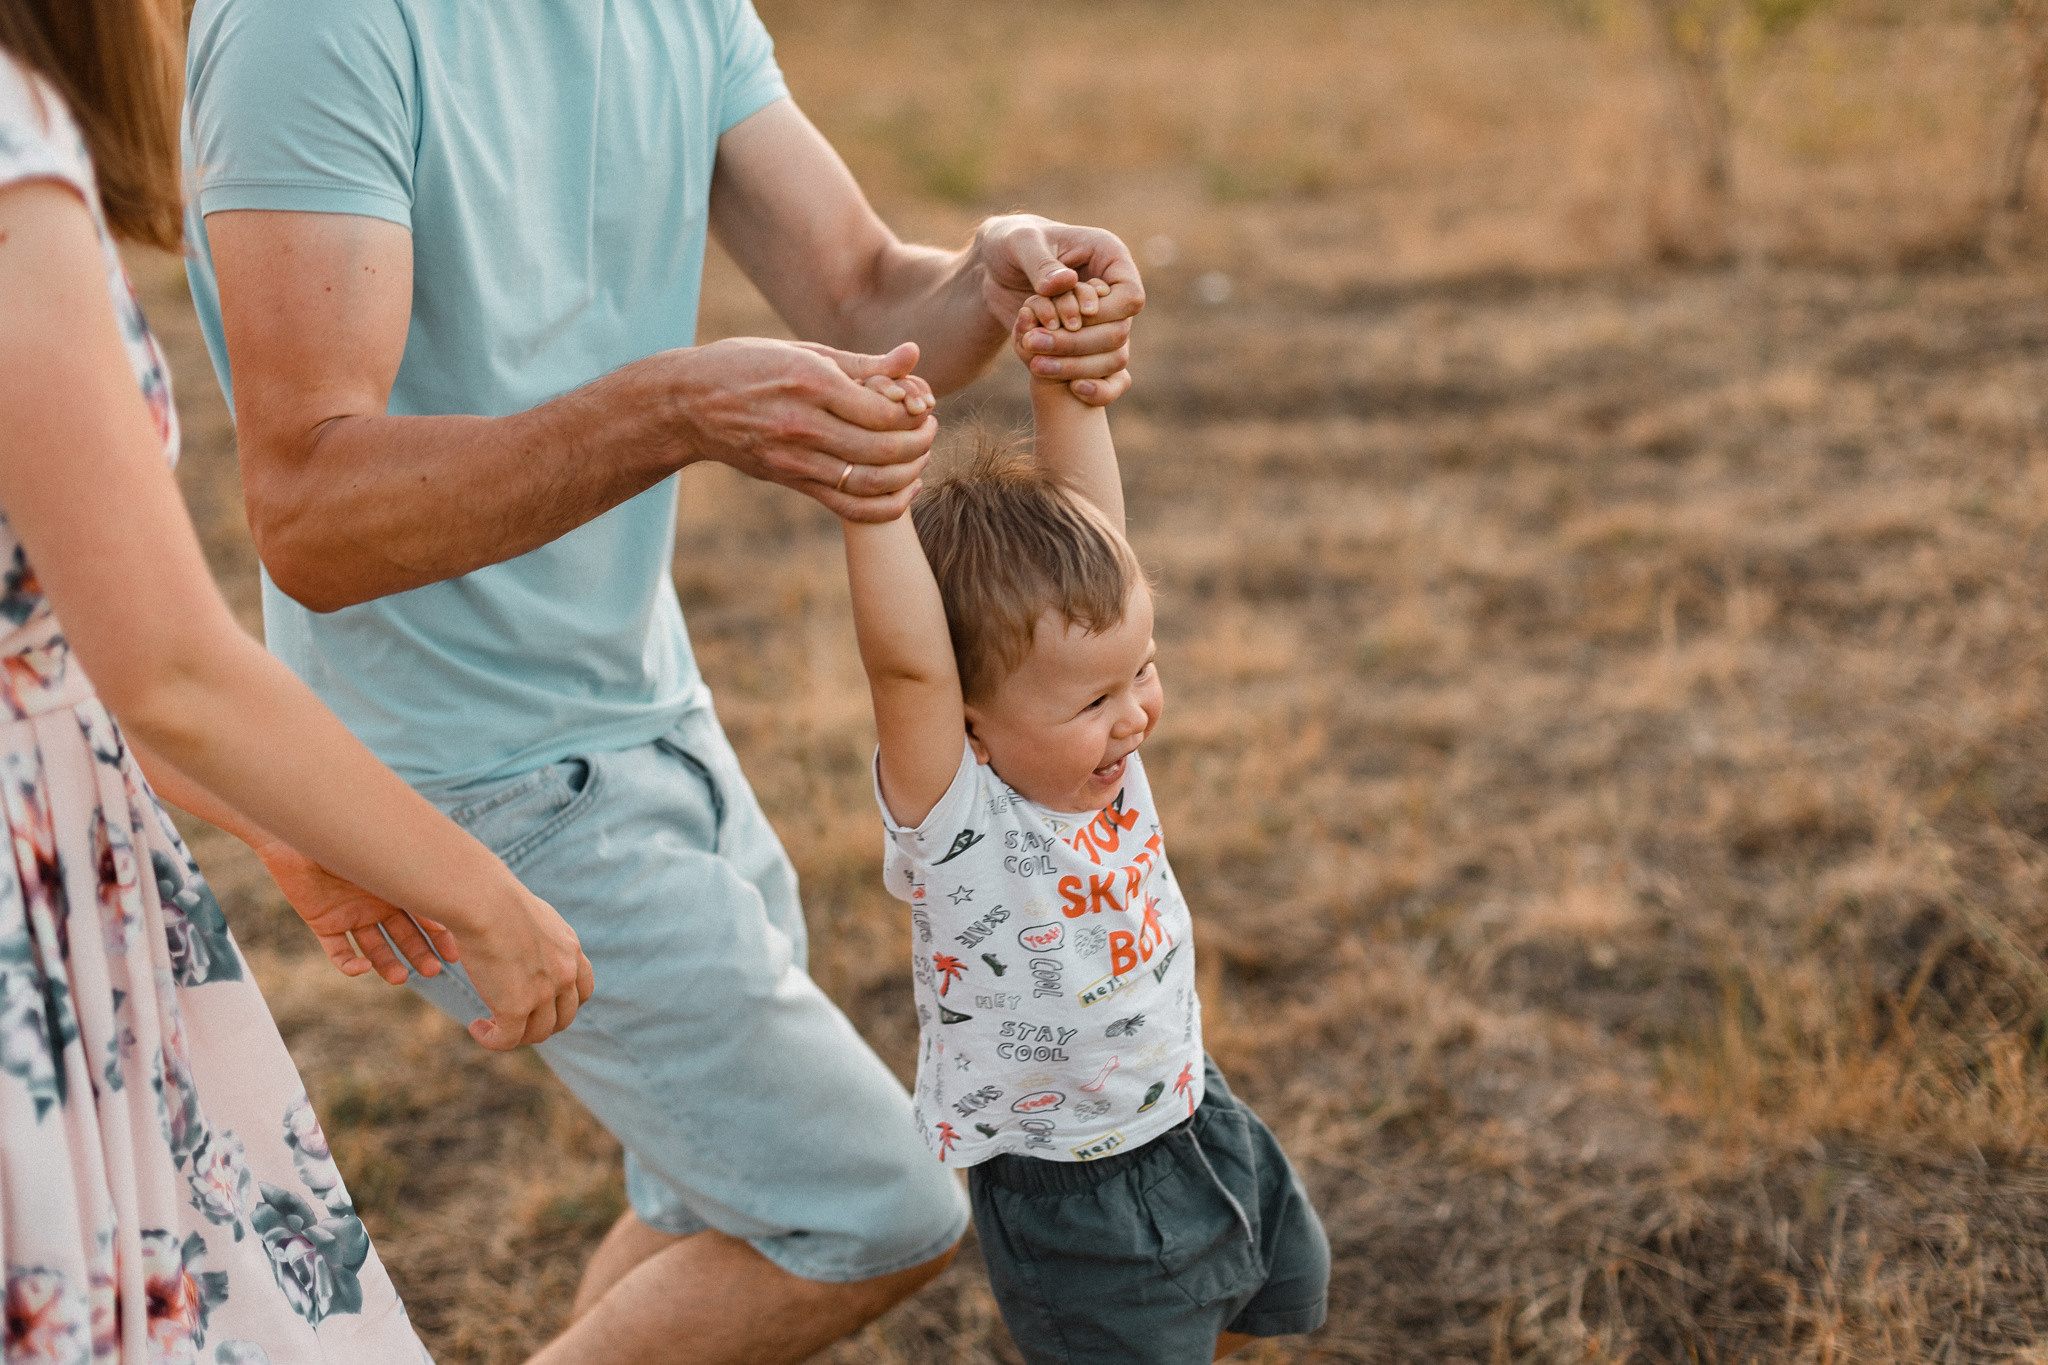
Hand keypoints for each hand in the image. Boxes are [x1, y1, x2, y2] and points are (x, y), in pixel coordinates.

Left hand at [254, 840, 459, 983]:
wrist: (301, 829)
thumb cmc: (349, 835)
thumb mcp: (388, 858)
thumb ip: (415, 879)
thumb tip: (456, 900)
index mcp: (398, 887)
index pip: (426, 918)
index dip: (441, 938)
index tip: (454, 955)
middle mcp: (378, 903)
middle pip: (404, 937)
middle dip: (420, 954)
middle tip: (432, 970)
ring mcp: (352, 914)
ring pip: (376, 948)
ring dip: (389, 965)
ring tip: (401, 978)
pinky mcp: (325, 924)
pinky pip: (339, 952)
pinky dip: (350, 965)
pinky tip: (363, 967)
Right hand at [454, 884, 595, 1050]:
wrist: (485, 902)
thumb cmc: (496, 900)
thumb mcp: (531, 914)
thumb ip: (537, 935)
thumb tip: (522, 941)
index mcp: (570, 950)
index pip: (583, 990)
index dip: (565, 1004)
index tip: (542, 1005)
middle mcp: (564, 974)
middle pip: (563, 1018)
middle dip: (541, 1024)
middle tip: (513, 1020)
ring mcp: (543, 993)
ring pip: (537, 1033)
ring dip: (515, 1035)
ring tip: (490, 1026)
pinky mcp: (516, 1007)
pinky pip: (508, 1039)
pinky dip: (492, 1040)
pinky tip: (477, 1028)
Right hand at [670, 336, 936, 522]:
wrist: (688, 405)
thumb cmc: (747, 365)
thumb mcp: (802, 351)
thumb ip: (863, 361)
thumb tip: (914, 355)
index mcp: (809, 383)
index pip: (883, 410)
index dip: (914, 411)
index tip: (922, 403)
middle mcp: (803, 425)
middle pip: (884, 448)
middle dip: (920, 441)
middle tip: (929, 427)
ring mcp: (796, 460)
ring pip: (871, 482)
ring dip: (910, 473)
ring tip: (921, 454)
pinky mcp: (792, 482)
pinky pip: (849, 507)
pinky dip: (887, 506)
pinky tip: (905, 490)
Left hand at [975, 215, 1142, 405]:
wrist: (992, 268)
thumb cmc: (1008, 243)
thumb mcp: (1018, 243)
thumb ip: (1041, 262)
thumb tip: (1065, 283)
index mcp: (1108, 257)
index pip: (1131, 296)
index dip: (1105, 313)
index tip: (1074, 316)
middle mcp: (1112, 293)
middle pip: (1119, 332)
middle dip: (1078, 343)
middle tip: (1036, 342)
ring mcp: (1102, 322)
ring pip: (1113, 358)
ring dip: (1075, 366)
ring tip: (1034, 363)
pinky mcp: (1086, 346)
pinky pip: (1107, 377)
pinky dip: (1094, 387)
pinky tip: (1072, 389)